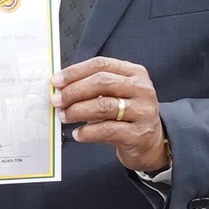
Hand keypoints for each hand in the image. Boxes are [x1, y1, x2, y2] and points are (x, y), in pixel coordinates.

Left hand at [54, 55, 171, 174]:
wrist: (151, 143)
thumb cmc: (128, 115)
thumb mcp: (118, 94)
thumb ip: (95, 87)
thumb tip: (61, 88)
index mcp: (135, 73)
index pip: (101, 64)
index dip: (76, 71)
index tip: (57, 81)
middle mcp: (142, 89)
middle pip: (102, 82)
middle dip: (74, 91)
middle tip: (57, 100)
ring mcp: (142, 112)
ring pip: (103, 106)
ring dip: (77, 111)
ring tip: (64, 116)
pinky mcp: (138, 134)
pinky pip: (107, 130)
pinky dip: (87, 132)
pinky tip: (78, 134)